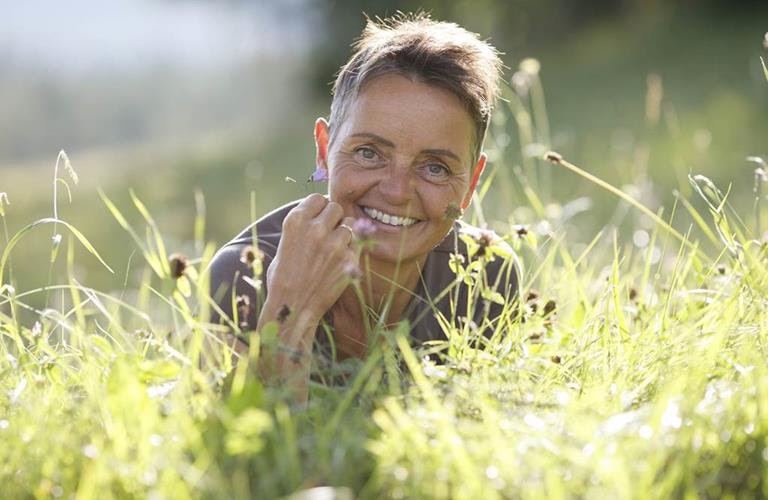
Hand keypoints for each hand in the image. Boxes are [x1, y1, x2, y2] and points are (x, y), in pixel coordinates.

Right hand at [264, 193, 355, 330]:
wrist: (293, 307)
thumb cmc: (283, 278)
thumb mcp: (284, 244)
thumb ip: (302, 226)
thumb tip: (317, 212)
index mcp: (295, 221)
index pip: (317, 198)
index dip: (319, 208)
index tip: (318, 218)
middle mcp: (315, 229)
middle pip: (335, 208)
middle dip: (334, 218)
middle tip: (329, 233)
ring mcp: (334, 244)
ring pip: (350, 224)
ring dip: (345, 233)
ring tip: (333, 249)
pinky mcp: (349, 259)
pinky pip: (357, 243)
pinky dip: (352, 249)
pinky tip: (340, 260)